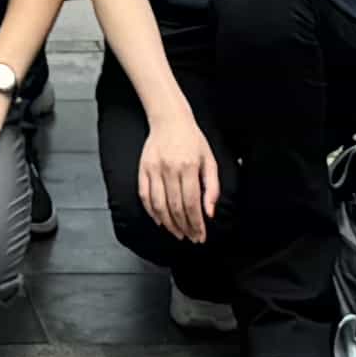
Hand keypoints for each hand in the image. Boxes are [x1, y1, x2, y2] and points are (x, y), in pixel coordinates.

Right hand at [135, 107, 220, 240]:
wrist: (169, 119)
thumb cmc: (192, 140)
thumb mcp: (210, 160)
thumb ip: (212, 187)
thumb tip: (209, 212)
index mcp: (189, 166)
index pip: (192, 203)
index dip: (196, 224)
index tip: (200, 236)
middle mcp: (170, 168)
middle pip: (176, 207)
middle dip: (184, 227)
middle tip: (191, 238)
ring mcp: (154, 169)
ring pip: (159, 205)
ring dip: (169, 224)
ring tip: (178, 233)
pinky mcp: (143, 168)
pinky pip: (145, 195)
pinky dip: (151, 212)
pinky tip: (160, 221)